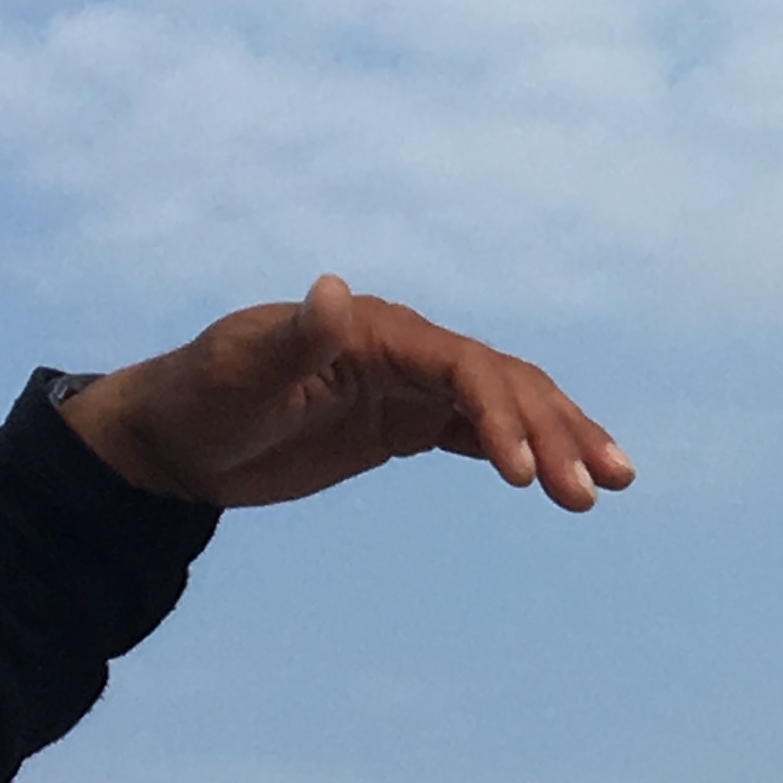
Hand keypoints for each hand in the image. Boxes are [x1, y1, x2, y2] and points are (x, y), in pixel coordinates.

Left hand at [62, 275, 630, 511]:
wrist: (172, 439)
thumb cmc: (198, 400)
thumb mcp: (237, 374)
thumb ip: (293, 337)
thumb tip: (331, 290)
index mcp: (376, 332)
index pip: (463, 366)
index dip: (501, 415)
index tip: (525, 475)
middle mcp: (406, 350)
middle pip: (504, 383)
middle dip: (554, 434)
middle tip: (593, 492)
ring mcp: (409, 385)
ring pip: (506, 405)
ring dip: (560, 439)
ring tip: (610, 485)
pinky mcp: (403, 421)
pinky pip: (479, 430)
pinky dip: (524, 450)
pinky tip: (564, 480)